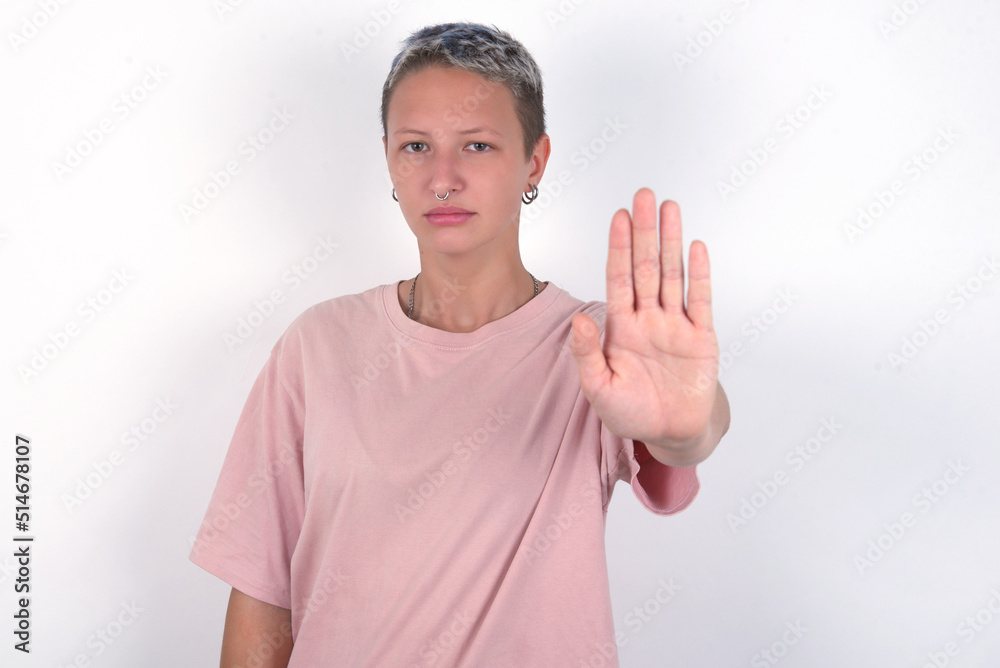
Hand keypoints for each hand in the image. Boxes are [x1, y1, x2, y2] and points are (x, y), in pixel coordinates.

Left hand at [568, 188, 720, 454]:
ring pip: (673, 275)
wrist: (671, 433)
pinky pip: (700, 300)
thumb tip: (578, 319)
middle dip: (644, 231)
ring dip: (671, 241)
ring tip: (669, 208)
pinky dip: (699, 274)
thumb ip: (587, 354)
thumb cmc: (631, 413)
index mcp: (621, 328)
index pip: (619, 278)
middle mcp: (648, 319)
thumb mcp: (599, 388)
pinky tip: (696, 247)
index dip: (619, 247)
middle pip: (646, 266)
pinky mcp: (701, 338)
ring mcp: (675, 325)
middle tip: (643, 195)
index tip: (618, 217)